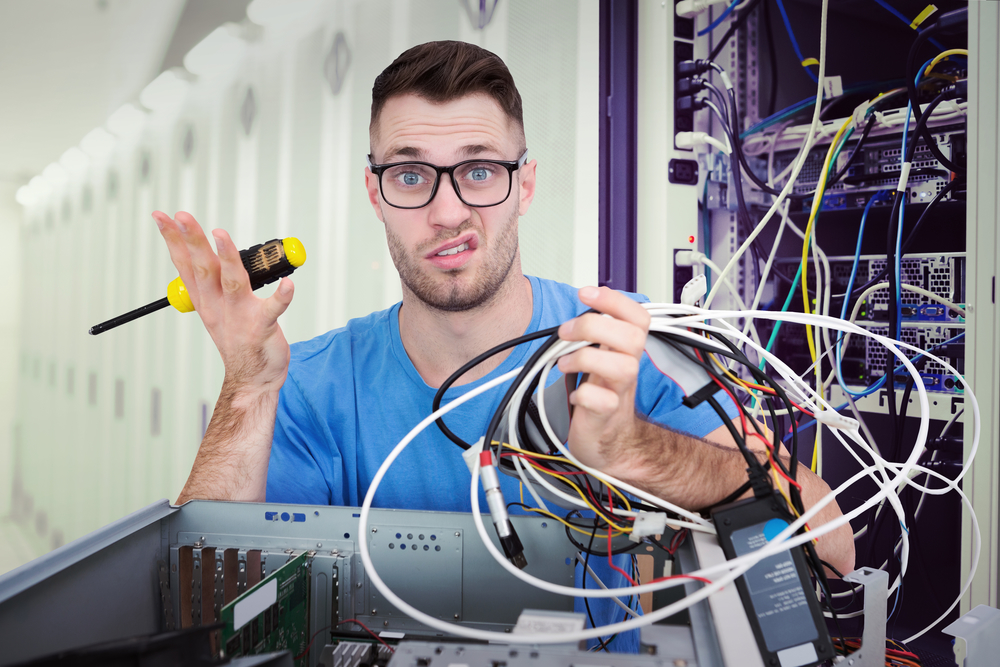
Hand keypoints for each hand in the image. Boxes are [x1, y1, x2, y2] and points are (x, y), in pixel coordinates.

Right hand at [152, 211, 293, 393]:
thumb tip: (209, 251)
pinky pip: (273, 310)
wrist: (252, 379)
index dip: (173, 240)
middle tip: (182, 216)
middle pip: (204, 268)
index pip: (185, 265)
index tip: (161, 216)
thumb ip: (212, 282)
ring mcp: (240, 317)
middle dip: (192, 240)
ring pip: (232, 282)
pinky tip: (289, 284)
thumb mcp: (215, 309)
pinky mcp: (262, 328)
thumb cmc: (238, 340)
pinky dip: (282, 297)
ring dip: (227, 257)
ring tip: (221, 234)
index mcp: (205, 300)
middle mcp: (218, 306)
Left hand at [557, 286, 650, 473]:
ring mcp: (619, 393)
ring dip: (586, 358)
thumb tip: (581, 304)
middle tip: (566, 332)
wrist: (609, 442)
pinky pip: (602, 402)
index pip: (637, 317)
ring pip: (623, 368)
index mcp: (624, 352)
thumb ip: (595, 334)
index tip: (587, 292)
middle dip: (594, 326)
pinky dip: (583, 395)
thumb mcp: (601, 359)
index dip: (615, 301)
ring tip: (564, 363)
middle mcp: (626, 369)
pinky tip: (573, 395)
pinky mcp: (606, 416)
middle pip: (632, 337)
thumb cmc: (601, 397)